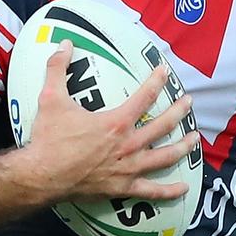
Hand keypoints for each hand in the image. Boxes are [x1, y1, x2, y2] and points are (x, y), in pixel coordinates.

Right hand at [22, 40, 197, 202]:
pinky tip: (183, 188)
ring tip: (194, 137)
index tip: (166, 71)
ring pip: (165, 156)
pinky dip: (169, 191)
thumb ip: (58, 68)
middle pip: (163, 125)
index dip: (157, 81)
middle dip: (179, 111)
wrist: (41, 176)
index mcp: (116, 122)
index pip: (145, 96)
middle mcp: (128, 145)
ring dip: (182, 146)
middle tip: (189, 102)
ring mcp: (128, 168)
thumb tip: (65, 43)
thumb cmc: (48, 139)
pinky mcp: (123, 188)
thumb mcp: (51, 98)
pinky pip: (151, 191)